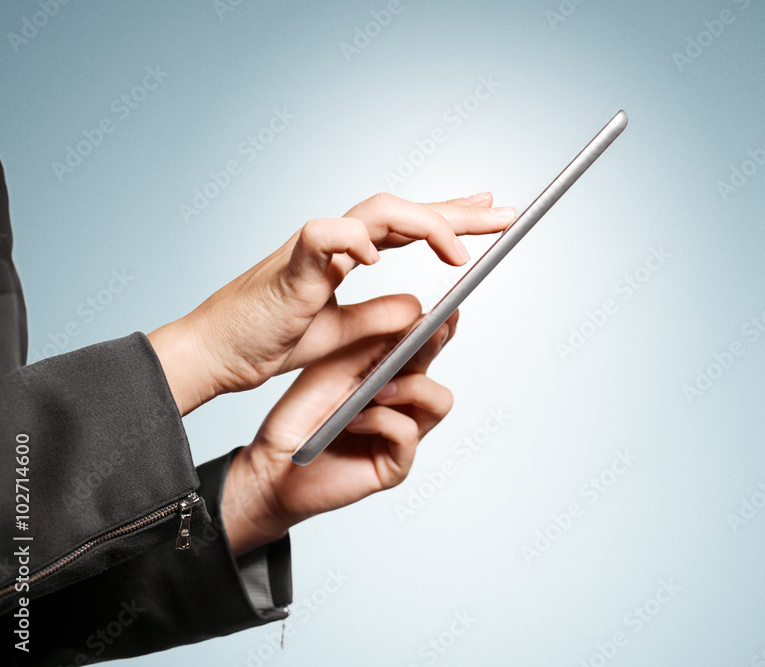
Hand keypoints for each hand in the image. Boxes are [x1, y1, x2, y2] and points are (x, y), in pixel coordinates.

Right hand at [148, 192, 513, 414]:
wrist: (214, 355)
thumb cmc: (266, 341)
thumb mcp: (338, 337)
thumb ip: (377, 319)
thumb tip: (420, 309)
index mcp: (345, 256)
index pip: (406, 228)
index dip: (447, 218)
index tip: (489, 212)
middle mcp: (334, 243)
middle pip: (402, 211)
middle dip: (455, 211)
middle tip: (504, 213)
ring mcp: (311, 249)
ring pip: (373, 212)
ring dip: (423, 224)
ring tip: (460, 248)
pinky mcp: (288, 266)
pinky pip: (321, 236)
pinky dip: (352, 241)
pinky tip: (379, 256)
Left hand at [221, 306, 459, 555]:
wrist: (274, 462)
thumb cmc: (301, 417)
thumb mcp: (334, 368)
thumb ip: (372, 345)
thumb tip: (411, 312)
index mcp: (388, 375)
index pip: (423, 347)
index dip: (439, 328)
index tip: (447, 310)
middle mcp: (402, 403)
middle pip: (437, 369)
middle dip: (435, 345)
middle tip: (434, 328)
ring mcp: (402, 434)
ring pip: (439, 401)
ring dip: (410, 388)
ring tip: (377, 390)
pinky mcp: (395, 464)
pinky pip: (408, 433)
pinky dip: (382, 421)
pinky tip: (354, 421)